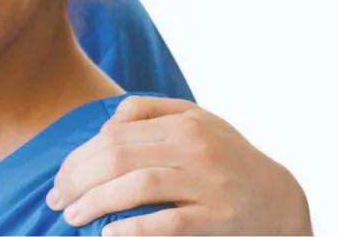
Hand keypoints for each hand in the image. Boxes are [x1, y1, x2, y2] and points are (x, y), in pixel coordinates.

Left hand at [49, 96, 311, 234]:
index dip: (76, 160)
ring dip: (96, 203)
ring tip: (74, 216)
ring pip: (137, 187)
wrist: (279, 196)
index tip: (59, 181)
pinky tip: (109, 234)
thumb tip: (105, 122)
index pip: (111, 137)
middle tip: (58, 201)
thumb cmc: (225, 157)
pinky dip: (133, 228)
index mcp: (183, 124)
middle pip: (117, 159)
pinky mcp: (218, 216)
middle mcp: (195, 149)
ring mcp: (208, 183)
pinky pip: (168, 222)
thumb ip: (149, 111)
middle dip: (77, 182)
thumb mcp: (195, 121)